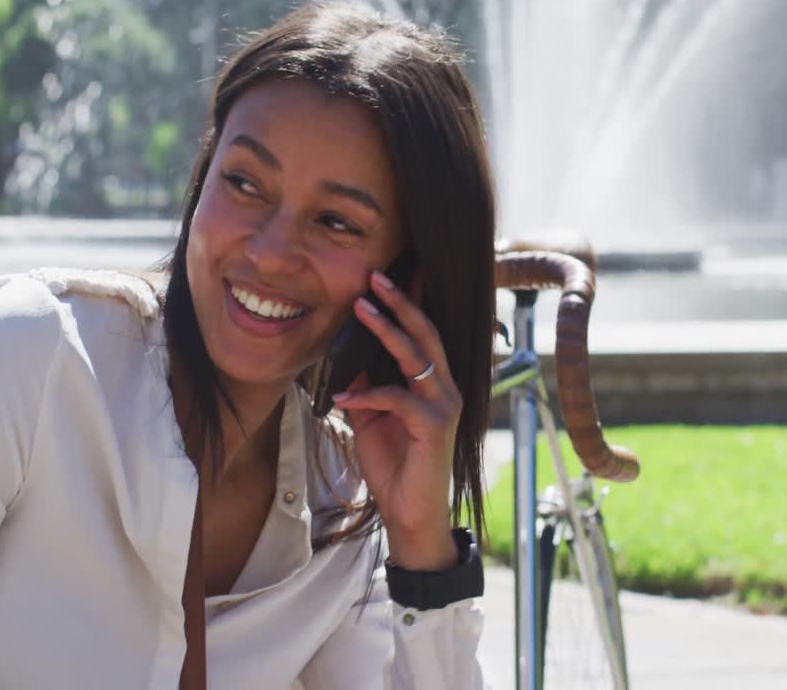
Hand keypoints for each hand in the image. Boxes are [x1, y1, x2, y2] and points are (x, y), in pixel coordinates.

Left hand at [332, 271, 460, 570]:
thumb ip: (364, 389)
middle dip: (401, 302)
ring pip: (417, 356)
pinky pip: (397, 399)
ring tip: (362, 307)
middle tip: (376, 275)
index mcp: (432, 384)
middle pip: (426, 334)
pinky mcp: (434, 426)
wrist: (410, 514)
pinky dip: (367, 396)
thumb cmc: (394, 466)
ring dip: (386, 330)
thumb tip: (347, 360)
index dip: (410, 303)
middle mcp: (445, 389)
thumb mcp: (371, 419)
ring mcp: (444, 406)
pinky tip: (341, 399)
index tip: (393, 274)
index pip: (423, 335)